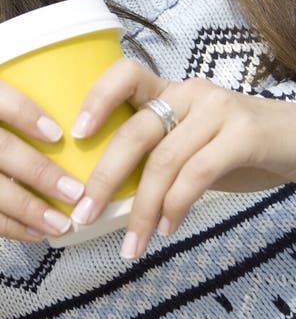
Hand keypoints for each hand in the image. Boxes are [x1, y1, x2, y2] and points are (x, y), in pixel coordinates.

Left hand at [69, 58, 295, 258]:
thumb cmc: (237, 145)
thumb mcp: (193, 139)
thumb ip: (159, 151)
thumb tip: (107, 192)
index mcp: (171, 90)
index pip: (125, 74)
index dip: (97, 99)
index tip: (76, 134)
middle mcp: (190, 92)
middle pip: (136, 131)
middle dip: (105, 177)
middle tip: (83, 214)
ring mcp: (217, 110)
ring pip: (164, 160)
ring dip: (143, 209)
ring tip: (132, 244)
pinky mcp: (243, 135)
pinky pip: (198, 173)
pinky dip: (177, 205)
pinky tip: (168, 228)